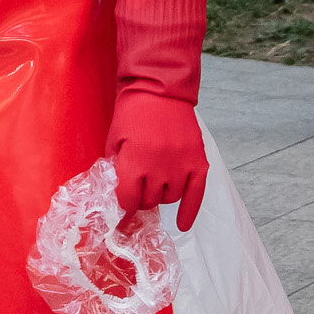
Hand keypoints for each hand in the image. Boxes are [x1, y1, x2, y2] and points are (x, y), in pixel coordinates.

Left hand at [106, 90, 209, 229]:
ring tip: (157, 184)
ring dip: (161, 195)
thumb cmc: (132, 111)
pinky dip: (190, 212)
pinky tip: (183, 224)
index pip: (128, 200)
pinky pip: (196, 195)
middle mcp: (158, 168)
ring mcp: (180, 165)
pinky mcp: (198, 161)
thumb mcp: (114, 139)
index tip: (123, 209)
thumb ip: (116, 167)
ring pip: (170, 198)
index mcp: (133, 162)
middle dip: (142, 198)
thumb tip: (119, 193)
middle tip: (139, 189)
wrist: (161, 88)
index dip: (124, 206)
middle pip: (149, 201)